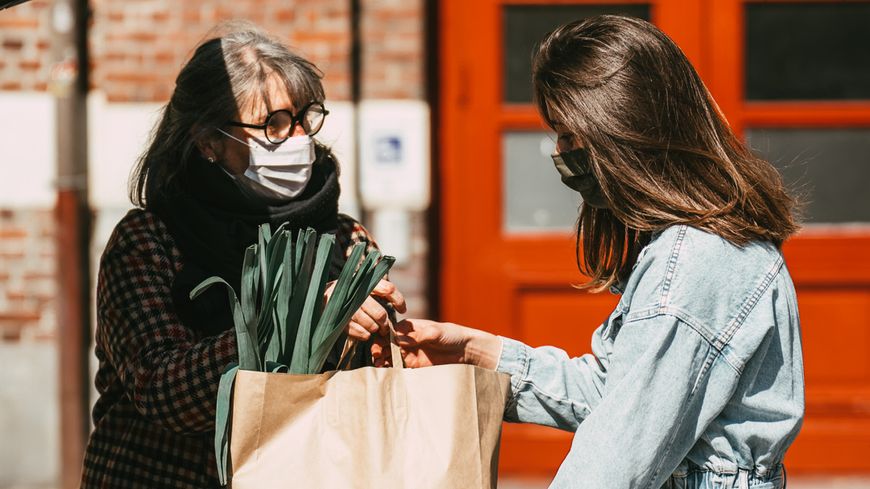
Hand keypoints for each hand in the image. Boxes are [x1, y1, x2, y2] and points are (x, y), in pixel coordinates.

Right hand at [324, 279, 406, 341]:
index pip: (388, 290)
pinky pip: (356, 331)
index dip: (399, 301)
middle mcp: (356, 291)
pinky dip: (363, 334)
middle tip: (386, 328)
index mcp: (366, 281)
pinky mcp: (337, 317)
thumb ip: (381, 291)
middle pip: (380, 313)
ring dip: (374, 329)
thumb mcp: (365, 285)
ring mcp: (346, 305)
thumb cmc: (351, 292)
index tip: (402, 310)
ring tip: (374, 329)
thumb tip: (402, 307)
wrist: (322, 294)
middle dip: (385, 323)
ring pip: (369, 323)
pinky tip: (365, 334)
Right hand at [371, 318, 500, 368]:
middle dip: (379, 350)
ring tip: (379, 366)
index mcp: (410, 328)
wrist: (466, 352)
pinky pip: (399, 368)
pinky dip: (391, 370)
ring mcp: (410, 354)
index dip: (381, 336)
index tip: (378, 344)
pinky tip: (387, 372)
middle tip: (376, 357)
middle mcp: (407, 340)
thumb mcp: (436, 332)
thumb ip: (419, 336)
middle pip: (387, 344)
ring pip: (390, 356)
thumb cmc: (452, 335)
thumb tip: (399, 338)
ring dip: (382, 360)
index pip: (390, 331)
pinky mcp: (414, 367)